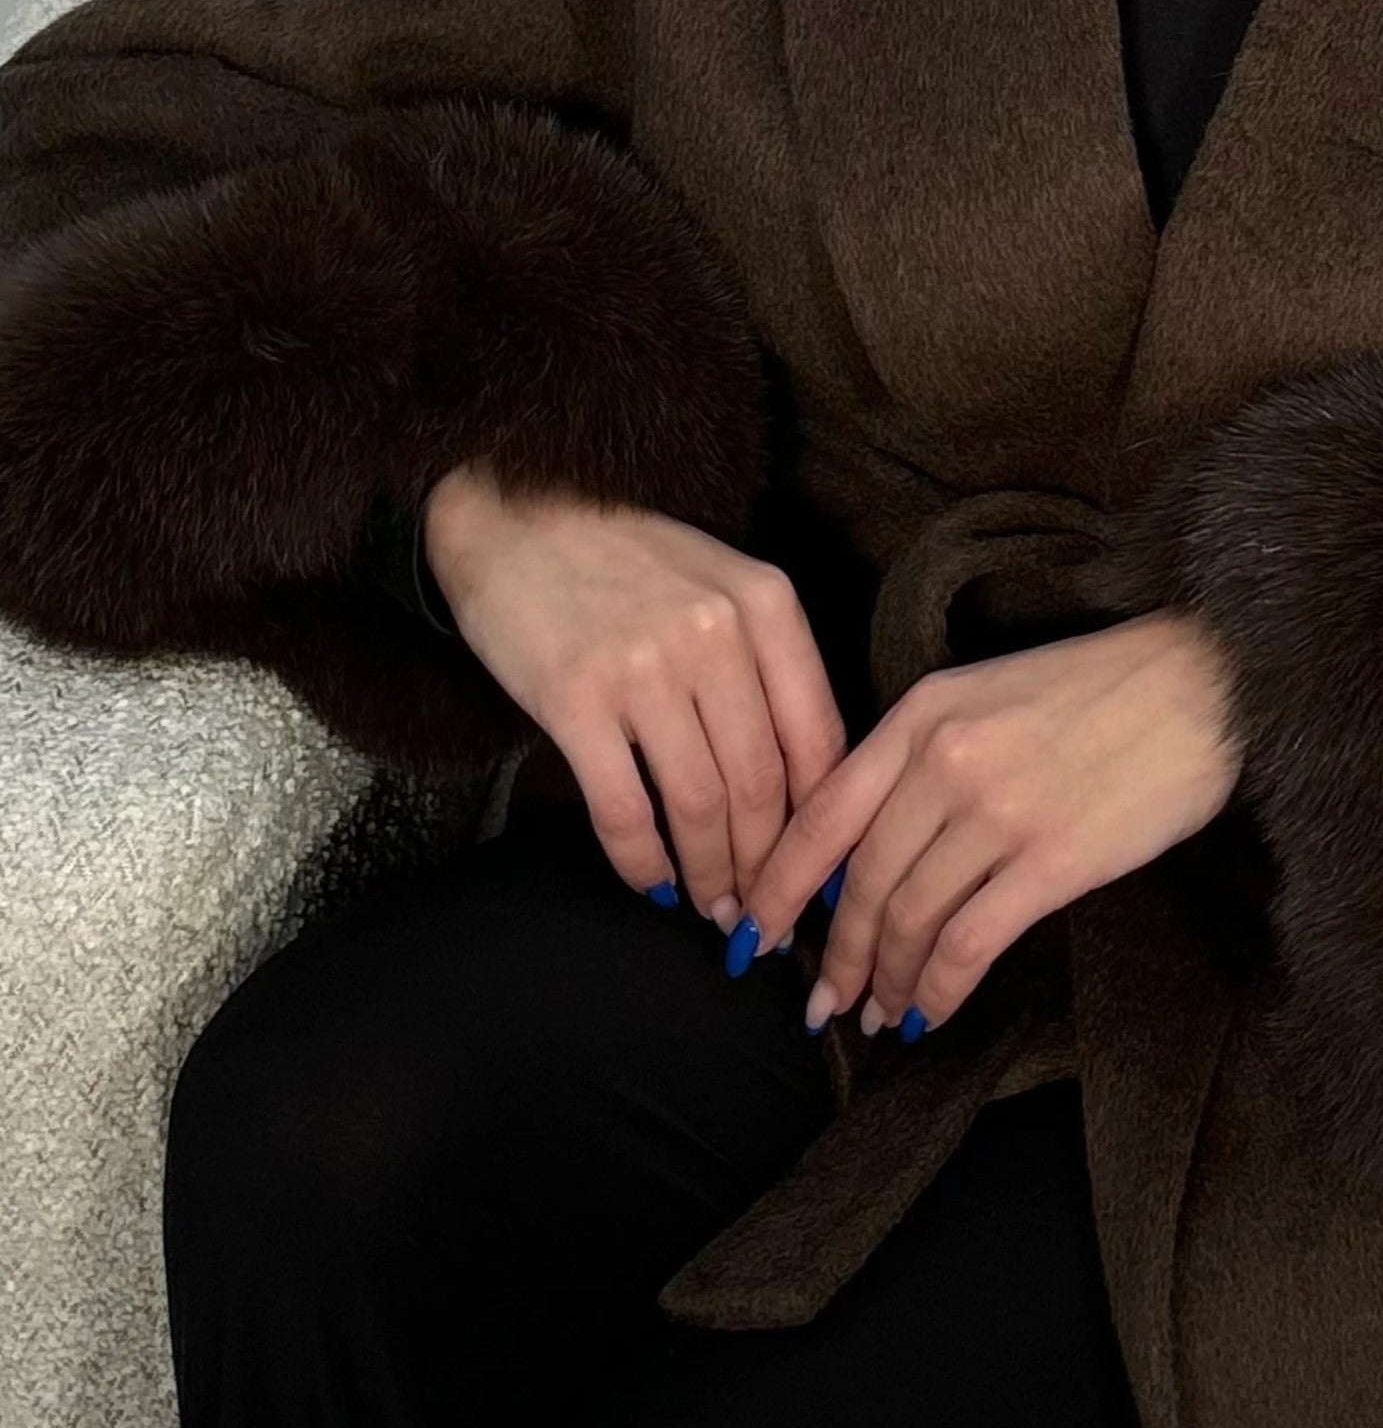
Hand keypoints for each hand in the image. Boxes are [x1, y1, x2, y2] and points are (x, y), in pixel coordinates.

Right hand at [421, 461, 847, 920]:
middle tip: (764, 915)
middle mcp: (715, 633)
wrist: (513, 512)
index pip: (820, 741)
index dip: (824, 826)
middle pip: (763, 785)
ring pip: (700, 805)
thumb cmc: (627, 561)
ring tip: (714, 908)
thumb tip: (807, 791)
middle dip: (767, 868)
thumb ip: (769, 670)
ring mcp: (643, 665)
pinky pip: (622, 806)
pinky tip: (652, 882)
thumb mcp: (721, 586)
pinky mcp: (573, 696)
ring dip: (711, 874)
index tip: (819, 875)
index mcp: (767, 605)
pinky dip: (643, 860)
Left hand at [733, 610, 1243, 1039]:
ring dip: (888, 979)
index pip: (822, 815)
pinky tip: (931, 1012)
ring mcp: (998, 810)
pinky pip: (971, 941)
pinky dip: (941, 988)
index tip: (754, 935)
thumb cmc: (1100, 689)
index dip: (779, 887)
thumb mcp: (987, 694)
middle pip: (863, 880)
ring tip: (881, 1014)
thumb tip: (872, 853)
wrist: (1205, 679)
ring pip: (911, 918)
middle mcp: (944, 759)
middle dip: (837, 955)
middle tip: (822, 1001)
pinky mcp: (1054, 859)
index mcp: (920, 715)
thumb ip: (923, 757)